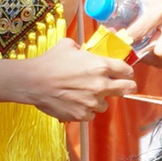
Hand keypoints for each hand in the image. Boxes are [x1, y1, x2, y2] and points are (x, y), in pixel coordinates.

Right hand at [12, 38, 132, 120]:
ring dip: (98, 100)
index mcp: (101, 66)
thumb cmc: (49, 62)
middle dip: (125, 87)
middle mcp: (101, 85)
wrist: (33, 82)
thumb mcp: (68, 46)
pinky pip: (91, 114)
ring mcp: (92, 102)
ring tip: (83, 95)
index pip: (127, 70)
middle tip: (118, 87)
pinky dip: (85, 110)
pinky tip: (74, 102)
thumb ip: (83, 50)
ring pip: (106, 104)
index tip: (123, 74)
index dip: (126, 72)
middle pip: (128, 88)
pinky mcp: (82, 115)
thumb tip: (85, 51)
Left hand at [123, 0, 161, 62]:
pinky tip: (156, 53)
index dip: (127, 39)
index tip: (118, 41)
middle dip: (145, 55)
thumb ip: (130, 5)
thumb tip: (109, 20)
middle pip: (159, 51)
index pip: (141, 30)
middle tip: (135, 51)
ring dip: (153, 60)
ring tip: (145, 52)